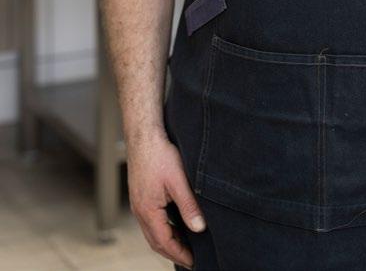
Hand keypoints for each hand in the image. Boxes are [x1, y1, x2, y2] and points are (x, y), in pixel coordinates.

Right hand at [127, 131, 206, 268]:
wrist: (144, 135)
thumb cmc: (160, 154)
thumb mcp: (179, 181)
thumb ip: (189, 206)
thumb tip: (200, 228)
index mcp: (147, 210)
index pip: (164, 242)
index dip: (180, 254)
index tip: (194, 262)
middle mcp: (139, 211)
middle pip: (156, 241)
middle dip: (173, 252)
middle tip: (190, 259)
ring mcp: (138, 203)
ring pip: (152, 232)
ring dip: (168, 241)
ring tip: (185, 246)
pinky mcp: (140, 195)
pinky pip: (150, 220)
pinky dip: (162, 229)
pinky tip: (174, 225)